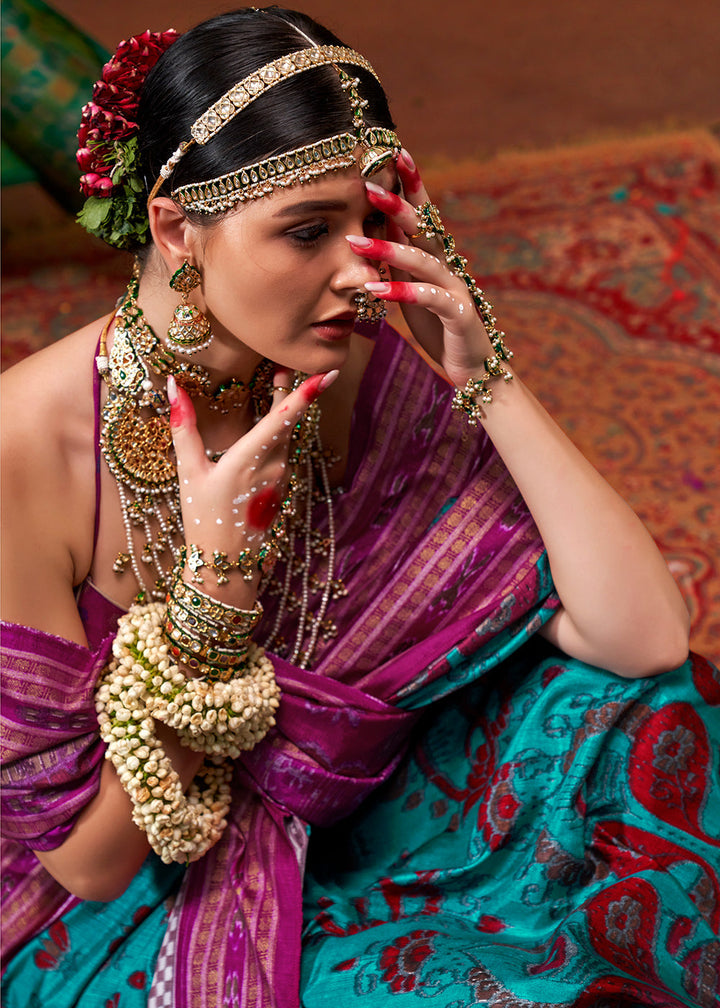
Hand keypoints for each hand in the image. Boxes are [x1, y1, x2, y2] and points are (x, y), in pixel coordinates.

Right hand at [167, 368, 337, 602]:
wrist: (227, 567)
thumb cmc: (202, 520)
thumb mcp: (188, 473)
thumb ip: (183, 428)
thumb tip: (172, 387)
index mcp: (249, 459)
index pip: (283, 419)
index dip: (306, 394)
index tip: (327, 374)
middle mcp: (273, 468)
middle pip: (288, 422)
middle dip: (290, 392)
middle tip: (284, 366)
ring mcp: (282, 480)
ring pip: (287, 438)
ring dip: (284, 414)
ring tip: (277, 386)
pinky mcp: (283, 490)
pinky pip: (284, 455)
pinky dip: (279, 438)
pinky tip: (268, 431)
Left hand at [348, 149, 501, 388]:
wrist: (473, 366)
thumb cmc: (439, 325)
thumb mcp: (412, 287)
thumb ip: (399, 260)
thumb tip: (375, 228)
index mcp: (436, 256)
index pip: (422, 211)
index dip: (410, 182)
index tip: (391, 152)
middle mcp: (448, 265)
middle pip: (423, 226)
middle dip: (396, 203)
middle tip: (367, 184)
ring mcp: (454, 288)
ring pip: (422, 260)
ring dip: (388, 250)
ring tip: (356, 243)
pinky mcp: (457, 314)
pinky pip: (428, 298)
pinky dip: (401, 293)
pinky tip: (374, 290)